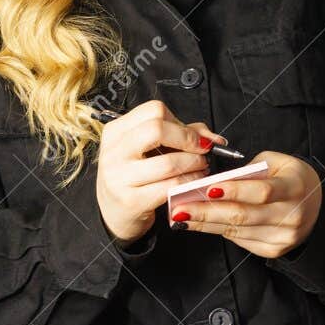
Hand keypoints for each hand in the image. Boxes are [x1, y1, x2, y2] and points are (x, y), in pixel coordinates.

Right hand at [96, 99, 222, 243]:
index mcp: (116, 131)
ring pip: (168, 162)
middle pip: (157, 129)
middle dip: (188, 139)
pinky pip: (171, 186)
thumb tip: (212, 137)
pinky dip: (191, 181)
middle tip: (202, 149)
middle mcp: (113, 151)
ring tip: (202, 165)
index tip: (193, 134)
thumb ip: (181, 134)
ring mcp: (119, 177)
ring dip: (195, 163)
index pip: (153, 110)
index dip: (180, 121)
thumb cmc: (136, 176)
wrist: (115, 213)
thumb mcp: (149, 150)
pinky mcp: (131, 201)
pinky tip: (195, 180)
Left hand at [166, 150, 322, 258]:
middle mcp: (291, 216)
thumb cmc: (291, 178)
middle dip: (207, 212)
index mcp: (295, 188)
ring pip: (236, 231)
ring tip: (181, 215)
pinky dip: (217, 230)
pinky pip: (240, 240)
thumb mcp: (279, 162)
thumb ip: (251, 169)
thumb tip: (216, 180)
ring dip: (205, 223)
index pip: (261, 191)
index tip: (206, 188)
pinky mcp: (273, 250)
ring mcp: (282, 236)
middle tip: (180, 207)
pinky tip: (200, 224)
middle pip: (243, 216)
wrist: (316, 206)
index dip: (234, 190)